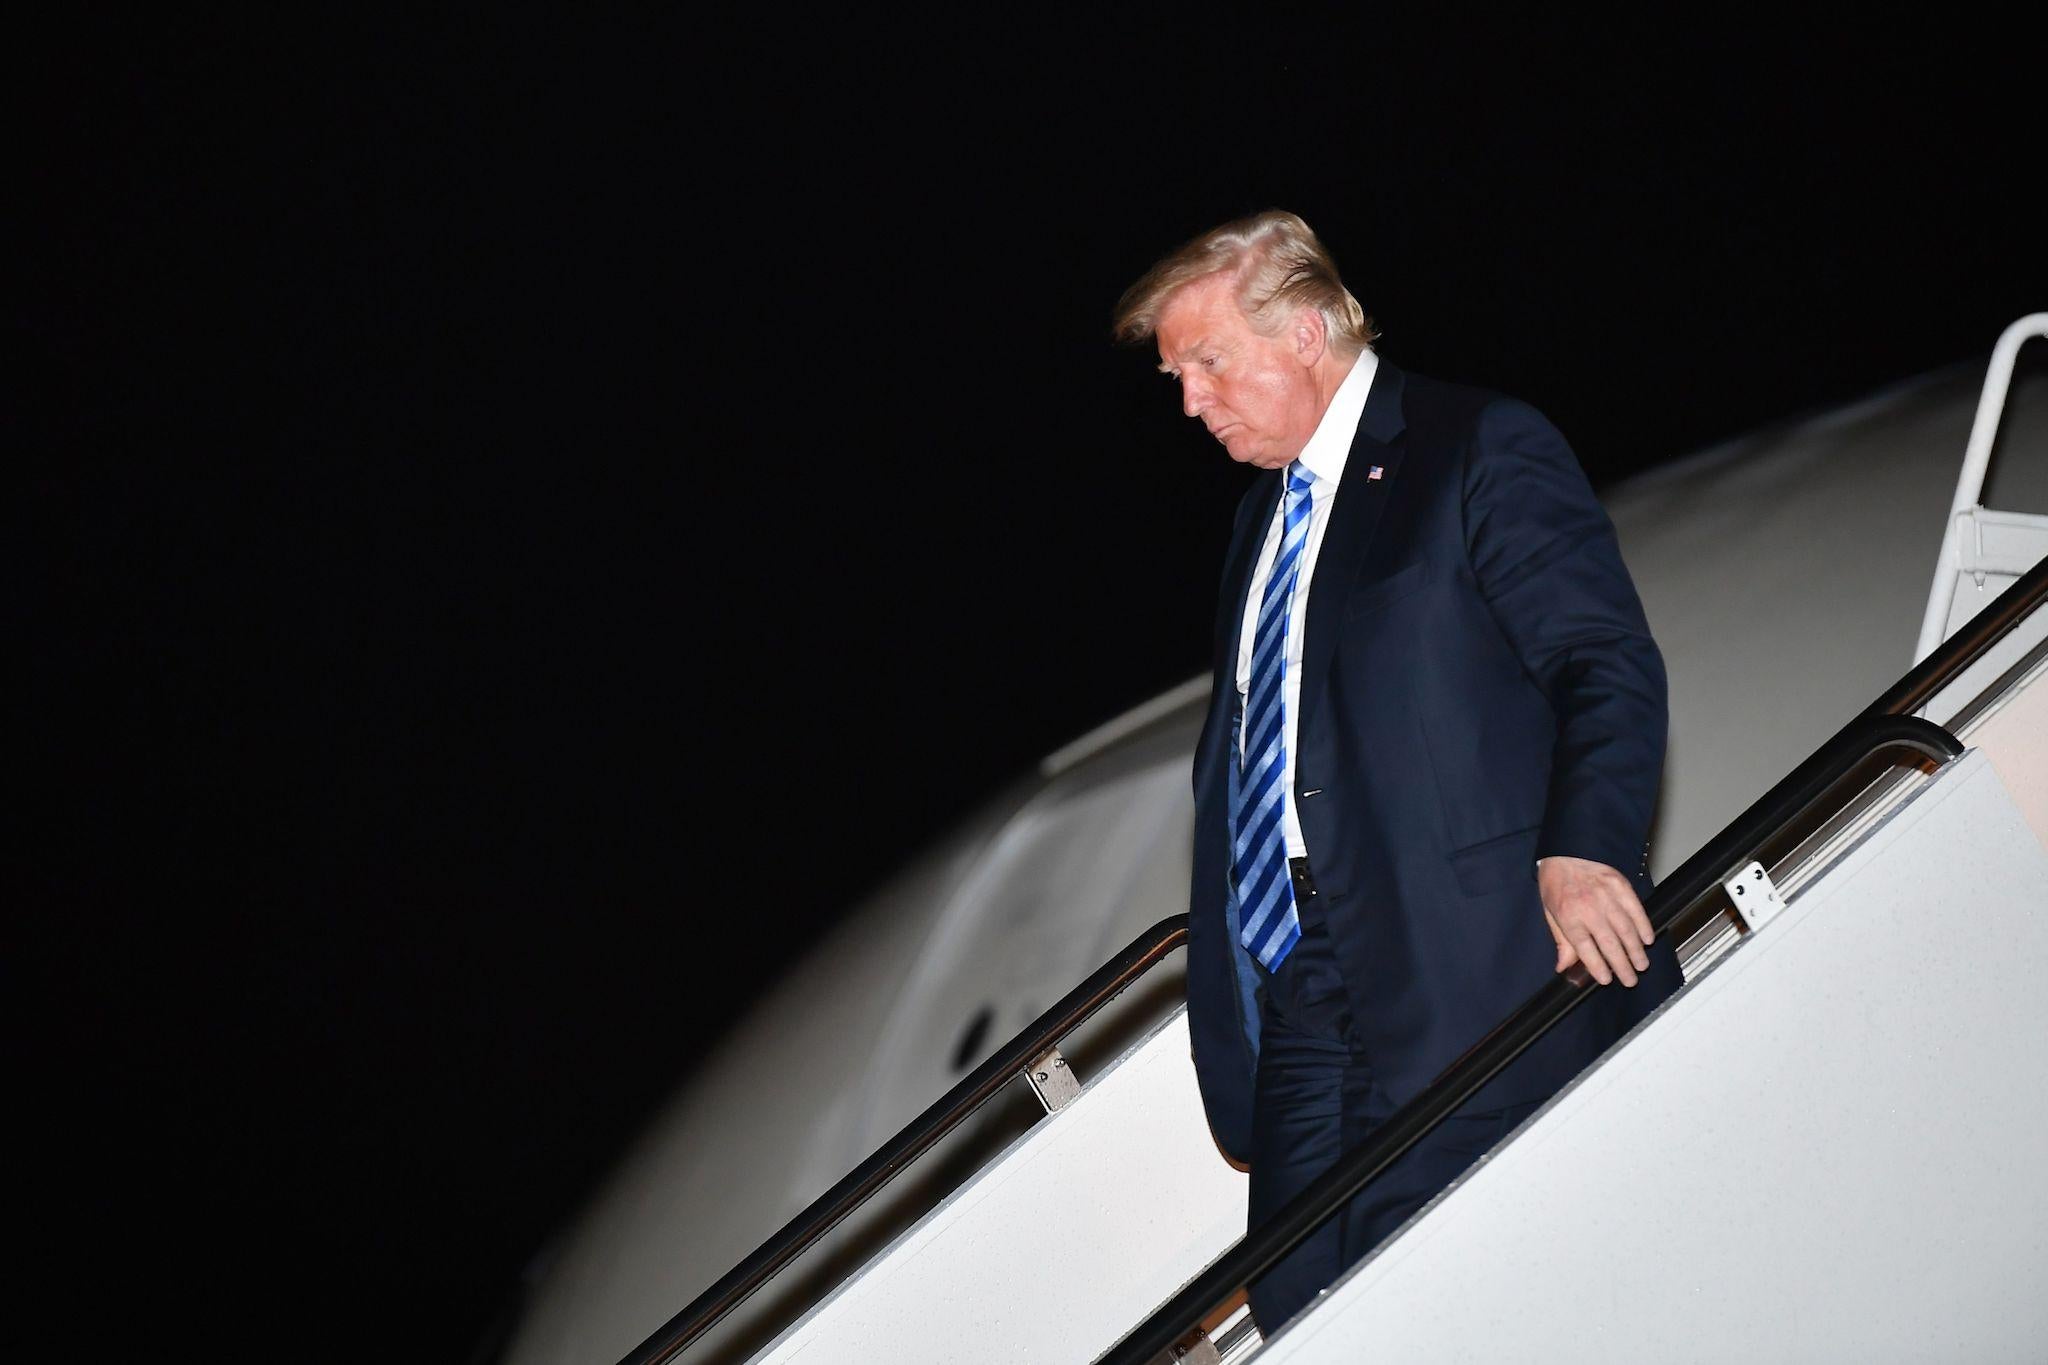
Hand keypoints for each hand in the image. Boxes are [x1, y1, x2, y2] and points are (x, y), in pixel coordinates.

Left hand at [1539, 855, 1653, 986]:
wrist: (1566, 849)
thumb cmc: (1556, 881)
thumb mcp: (1550, 912)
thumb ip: (1561, 941)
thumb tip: (1563, 968)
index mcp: (1569, 916)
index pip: (1586, 948)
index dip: (1597, 966)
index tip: (1606, 979)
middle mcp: (1589, 908)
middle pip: (1609, 944)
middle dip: (1622, 965)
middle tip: (1630, 980)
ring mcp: (1607, 896)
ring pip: (1626, 930)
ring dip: (1636, 951)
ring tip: (1641, 965)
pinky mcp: (1621, 886)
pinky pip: (1636, 910)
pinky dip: (1644, 926)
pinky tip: (1647, 940)